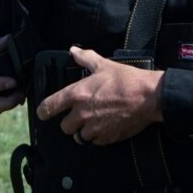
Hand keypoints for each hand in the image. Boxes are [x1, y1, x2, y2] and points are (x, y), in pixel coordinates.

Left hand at [36, 46, 163, 145]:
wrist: (149, 97)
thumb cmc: (127, 80)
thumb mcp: (104, 65)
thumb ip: (85, 58)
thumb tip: (74, 50)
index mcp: (77, 94)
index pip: (49, 107)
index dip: (43, 111)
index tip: (43, 113)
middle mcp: (81, 113)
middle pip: (64, 127)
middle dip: (70, 122)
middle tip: (79, 115)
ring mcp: (94, 128)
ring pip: (79, 137)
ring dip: (84, 131)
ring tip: (95, 121)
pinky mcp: (106, 138)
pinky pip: (95, 141)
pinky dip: (98, 136)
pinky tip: (106, 126)